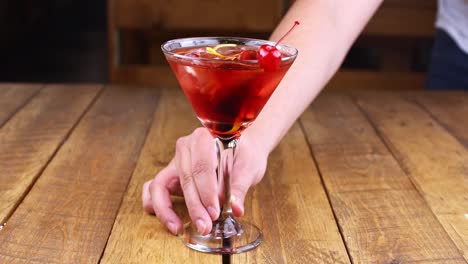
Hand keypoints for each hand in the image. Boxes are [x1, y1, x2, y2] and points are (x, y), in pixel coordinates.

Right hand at [142, 127, 267, 234]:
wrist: (242, 147)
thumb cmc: (245, 153)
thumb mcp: (249, 167)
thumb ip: (240, 187)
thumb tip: (235, 208)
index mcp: (205, 138)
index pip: (202, 167)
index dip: (206, 192)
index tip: (214, 212)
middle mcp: (186, 146)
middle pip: (185, 178)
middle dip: (194, 206)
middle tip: (205, 226)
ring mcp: (176, 160)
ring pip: (163, 185)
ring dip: (168, 209)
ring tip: (178, 228)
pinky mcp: (172, 174)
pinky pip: (154, 187)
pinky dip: (156, 203)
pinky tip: (165, 219)